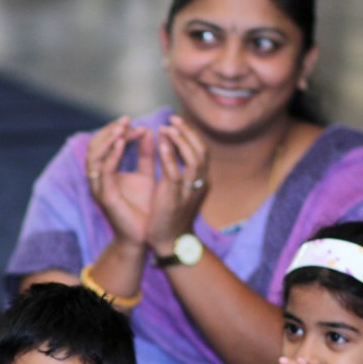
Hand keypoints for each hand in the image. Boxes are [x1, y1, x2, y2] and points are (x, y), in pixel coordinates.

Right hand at [86, 116, 155, 248]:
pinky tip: (121, 144)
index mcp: (106, 172)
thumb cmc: (145, 208)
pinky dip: (111, 155)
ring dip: (107, 140)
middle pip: (94, 146)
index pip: (103, 144)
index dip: (116, 131)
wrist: (147, 235)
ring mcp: (99, 188)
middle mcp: (99, 179)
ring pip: (93, 156)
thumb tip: (148, 130)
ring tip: (123, 128)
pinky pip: (103, 171)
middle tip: (126, 120)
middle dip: (109, 131)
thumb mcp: (147, 175)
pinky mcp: (104, 197)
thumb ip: (146, 154)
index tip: (133, 122)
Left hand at [146, 114, 208, 252]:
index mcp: (200, 181)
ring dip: (180, 141)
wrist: (170, 243)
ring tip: (168, 128)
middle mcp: (199, 184)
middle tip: (173, 120)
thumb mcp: (176, 189)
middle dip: (188, 133)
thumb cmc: (170, 216)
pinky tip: (161, 144)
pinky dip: (169, 157)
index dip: (190, 135)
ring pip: (193, 160)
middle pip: (201, 151)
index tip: (176, 122)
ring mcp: (189, 191)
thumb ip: (175, 168)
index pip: (201, 151)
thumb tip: (168, 145)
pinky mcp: (175, 199)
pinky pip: (175, 174)